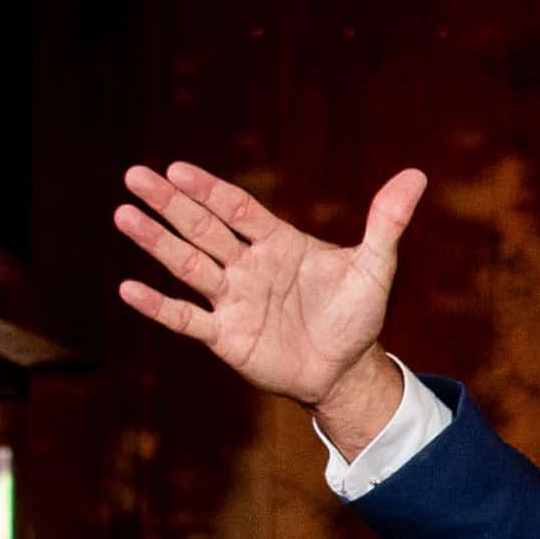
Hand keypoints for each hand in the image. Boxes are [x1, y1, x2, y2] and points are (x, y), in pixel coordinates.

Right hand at [115, 161, 424, 431]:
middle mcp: (247, 265)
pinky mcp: (225, 336)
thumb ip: (386, 223)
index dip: (207, 188)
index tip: (177, 168)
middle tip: (134, 176)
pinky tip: (128, 289)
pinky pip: (186, 318)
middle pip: (202, 228)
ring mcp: (232, 299)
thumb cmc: (357, 316)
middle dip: (169, 203)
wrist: (346, 370)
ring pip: (188, 265)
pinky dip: (158, 306)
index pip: (235, 207)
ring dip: (156, 243)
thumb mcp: (375, 268)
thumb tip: (416, 175)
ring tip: (123, 215)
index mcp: (277, 242)